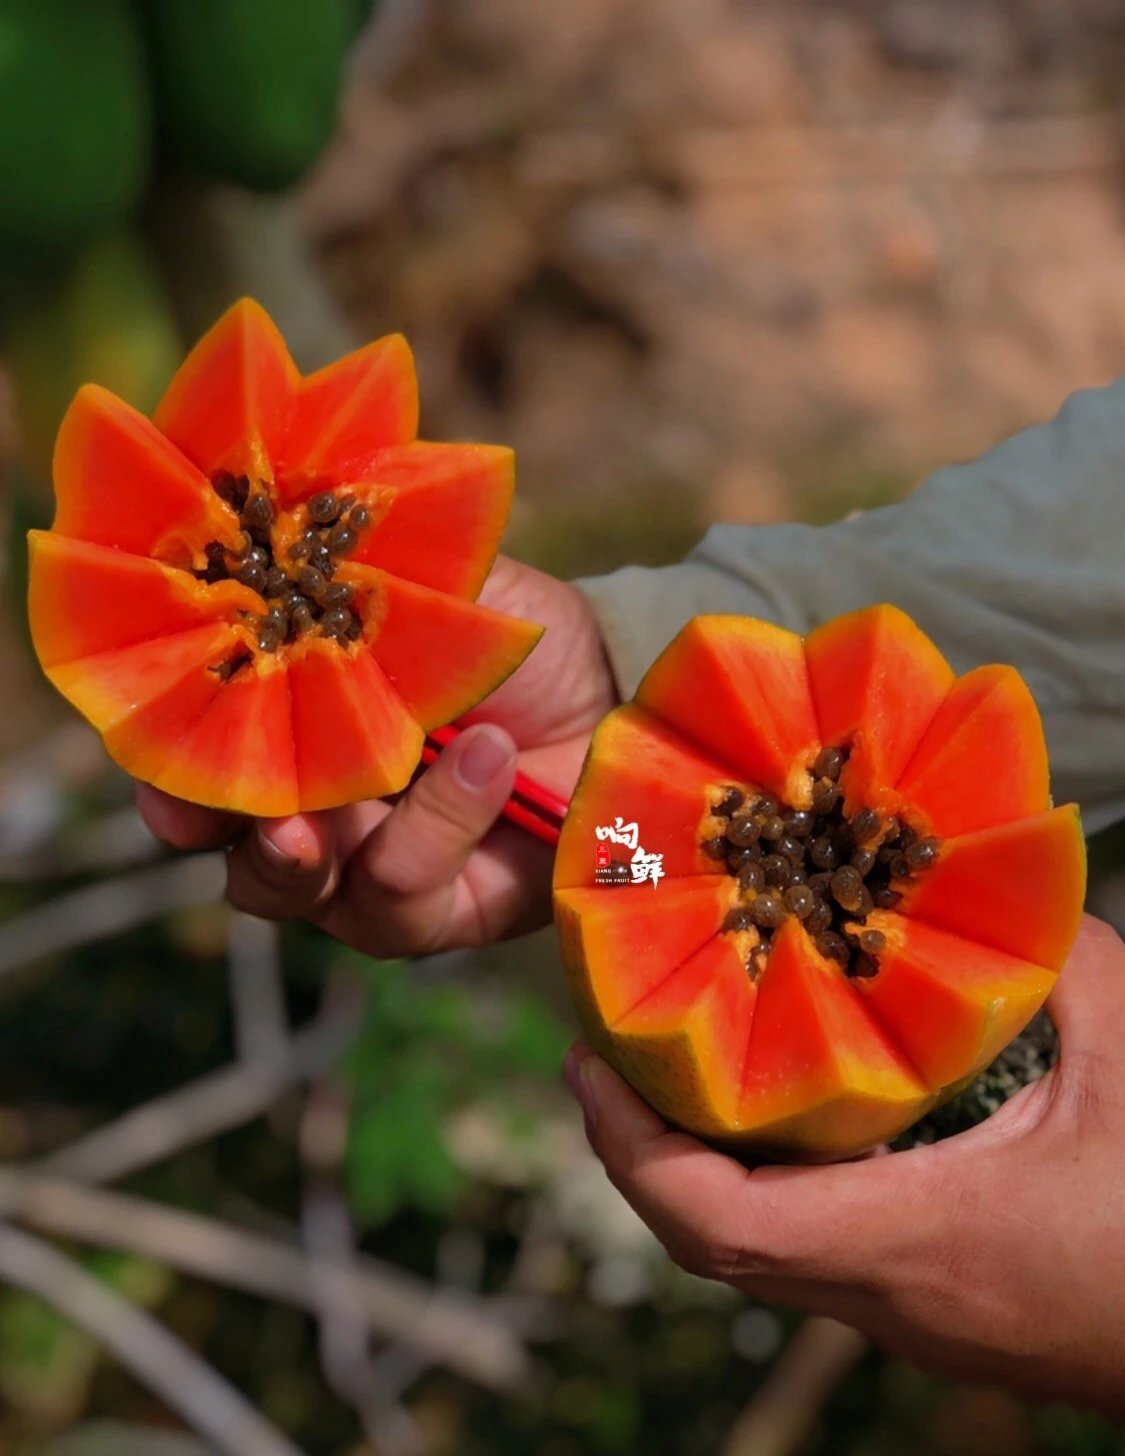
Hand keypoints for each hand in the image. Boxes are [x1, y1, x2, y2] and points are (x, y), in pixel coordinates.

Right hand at [137, 557, 615, 952]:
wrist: (620, 685)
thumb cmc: (516, 632)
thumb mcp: (432, 583)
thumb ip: (351, 572)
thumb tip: (272, 527)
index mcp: (298, 737)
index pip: (206, 764)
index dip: (171, 767)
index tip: (164, 752)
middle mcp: (320, 815)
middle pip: (233, 849)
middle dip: (229, 830)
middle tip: (258, 808)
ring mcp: (373, 869)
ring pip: (298, 894)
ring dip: (320, 846)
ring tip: (373, 784)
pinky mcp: (440, 911)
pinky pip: (400, 895)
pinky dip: (438, 825)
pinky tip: (488, 757)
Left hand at [565, 916, 1124, 1416]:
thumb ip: (1054, 960)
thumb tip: (977, 875)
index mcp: (918, 1237)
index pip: (718, 1224)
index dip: (630, 1147)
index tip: (589, 1067)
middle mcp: (890, 1296)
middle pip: (709, 1243)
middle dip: (637, 1147)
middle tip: (605, 1052)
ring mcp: (907, 1317)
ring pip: (753, 1255)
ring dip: (693, 1169)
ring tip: (670, 1070)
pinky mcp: (932, 1310)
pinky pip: (806, 1253)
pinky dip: (762, 1186)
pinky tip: (779, 1114)